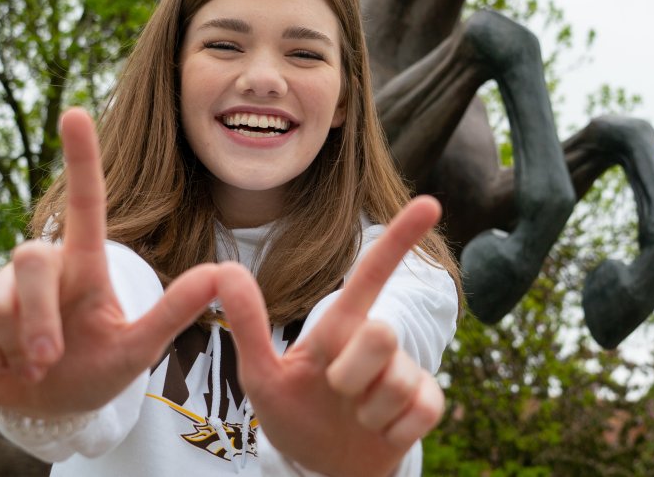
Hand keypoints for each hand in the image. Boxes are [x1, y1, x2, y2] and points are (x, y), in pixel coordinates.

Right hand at [0, 108, 220, 417]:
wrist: (50, 407)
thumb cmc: (98, 370)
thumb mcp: (139, 349)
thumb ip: (174, 312)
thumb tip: (221, 274)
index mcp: (87, 265)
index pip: (86, 205)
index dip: (80, 158)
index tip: (75, 112)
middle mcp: (46, 264)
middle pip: (29, 259)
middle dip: (38, 318)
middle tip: (50, 359)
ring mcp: (3, 282)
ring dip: (17, 343)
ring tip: (36, 363)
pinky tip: (5, 363)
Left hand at [217, 196, 446, 476]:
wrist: (324, 465)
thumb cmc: (293, 411)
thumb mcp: (260, 375)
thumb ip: (247, 325)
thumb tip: (223, 270)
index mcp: (340, 327)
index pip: (371, 276)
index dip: (399, 239)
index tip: (430, 203)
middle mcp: (377, 343)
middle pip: (381, 333)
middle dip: (352, 373)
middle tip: (335, 391)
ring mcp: (405, 372)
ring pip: (398, 382)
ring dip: (369, 411)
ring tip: (356, 417)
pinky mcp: (427, 404)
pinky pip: (420, 412)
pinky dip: (393, 430)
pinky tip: (379, 431)